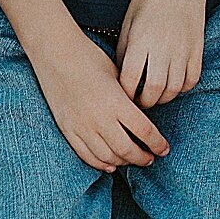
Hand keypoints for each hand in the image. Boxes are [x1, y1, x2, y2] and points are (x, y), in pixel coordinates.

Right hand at [27, 27, 169, 171]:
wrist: (55, 53)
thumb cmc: (88, 57)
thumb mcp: (116, 75)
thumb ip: (128, 99)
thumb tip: (140, 116)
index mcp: (117, 102)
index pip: (144, 131)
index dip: (157, 144)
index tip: (164, 149)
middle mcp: (100, 119)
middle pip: (127, 150)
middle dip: (142, 158)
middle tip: (150, 158)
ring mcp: (82, 127)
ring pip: (107, 157)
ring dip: (123, 162)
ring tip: (132, 160)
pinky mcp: (68, 129)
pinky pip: (86, 155)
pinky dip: (100, 164)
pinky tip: (110, 164)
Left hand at [117, 0, 208, 107]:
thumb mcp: (129, 20)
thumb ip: (124, 49)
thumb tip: (122, 76)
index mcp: (141, 39)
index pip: (129, 78)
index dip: (124, 92)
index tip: (122, 95)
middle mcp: (163, 47)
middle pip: (153, 89)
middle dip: (144, 101)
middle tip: (139, 99)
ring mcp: (183, 49)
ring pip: (174, 89)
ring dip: (163, 97)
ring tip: (155, 94)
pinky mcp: (197, 49)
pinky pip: (192, 80)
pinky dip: (182, 88)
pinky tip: (173, 84)